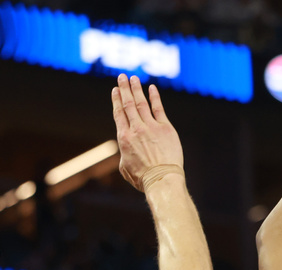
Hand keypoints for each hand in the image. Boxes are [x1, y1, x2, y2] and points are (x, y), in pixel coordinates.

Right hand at [112, 74, 183, 191]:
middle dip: (124, 89)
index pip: (119, 114)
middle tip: (122, 77)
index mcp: (124, 138)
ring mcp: (152, 127)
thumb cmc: (143, 178)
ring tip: (133, 78)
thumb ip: (124, 154)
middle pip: (128, 104)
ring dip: (136, 89)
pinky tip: (151, 88)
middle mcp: (136, 129)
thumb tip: (126, 149)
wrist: (162, 179)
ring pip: (142, 103)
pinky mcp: (166, 129)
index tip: (115, 90)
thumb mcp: (125, 168)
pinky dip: (154, 97)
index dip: (116, 100)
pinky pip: (159, 109)